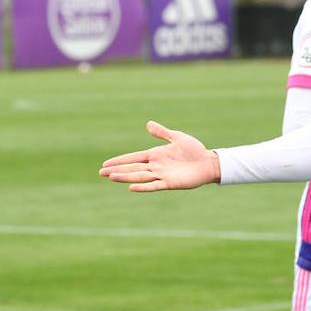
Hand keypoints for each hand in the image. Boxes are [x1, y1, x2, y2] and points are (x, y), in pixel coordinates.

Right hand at [100, 121, 220, 191]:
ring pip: (139, 176)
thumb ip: (162, 133)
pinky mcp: (170, 183)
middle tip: (101, 172)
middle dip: (117, 170)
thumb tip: (148, 124)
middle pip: (132, 168)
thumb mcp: (177, 137)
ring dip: (125, 177)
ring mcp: (162, 175)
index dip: (119, 160)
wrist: (208, 162)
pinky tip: (131, 187)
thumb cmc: (194, 150)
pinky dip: (143, 186)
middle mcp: (156, 166)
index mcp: (155, 155)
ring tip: (111, 177)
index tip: (105, 164)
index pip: (133, 158)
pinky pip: (154, 185)